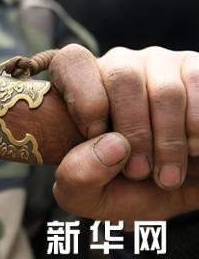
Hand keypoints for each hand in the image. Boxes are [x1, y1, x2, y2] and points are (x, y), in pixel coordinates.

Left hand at [50, 44, 198, 225]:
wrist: (174, 193)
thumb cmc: (122, 189)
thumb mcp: (86, 196)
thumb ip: (78, 175)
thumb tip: (112, 145)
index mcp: (78, 86)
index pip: (72, 63)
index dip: (85, 100)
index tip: (95, 135)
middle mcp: (119, 66)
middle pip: (123, 77)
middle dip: (134, 131)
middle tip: (140, 172)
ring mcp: (161, 65)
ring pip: (166, 91)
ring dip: (170, 141)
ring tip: (168, 174)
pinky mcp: (195, 71)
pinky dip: (198, 130)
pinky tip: (194, 151)